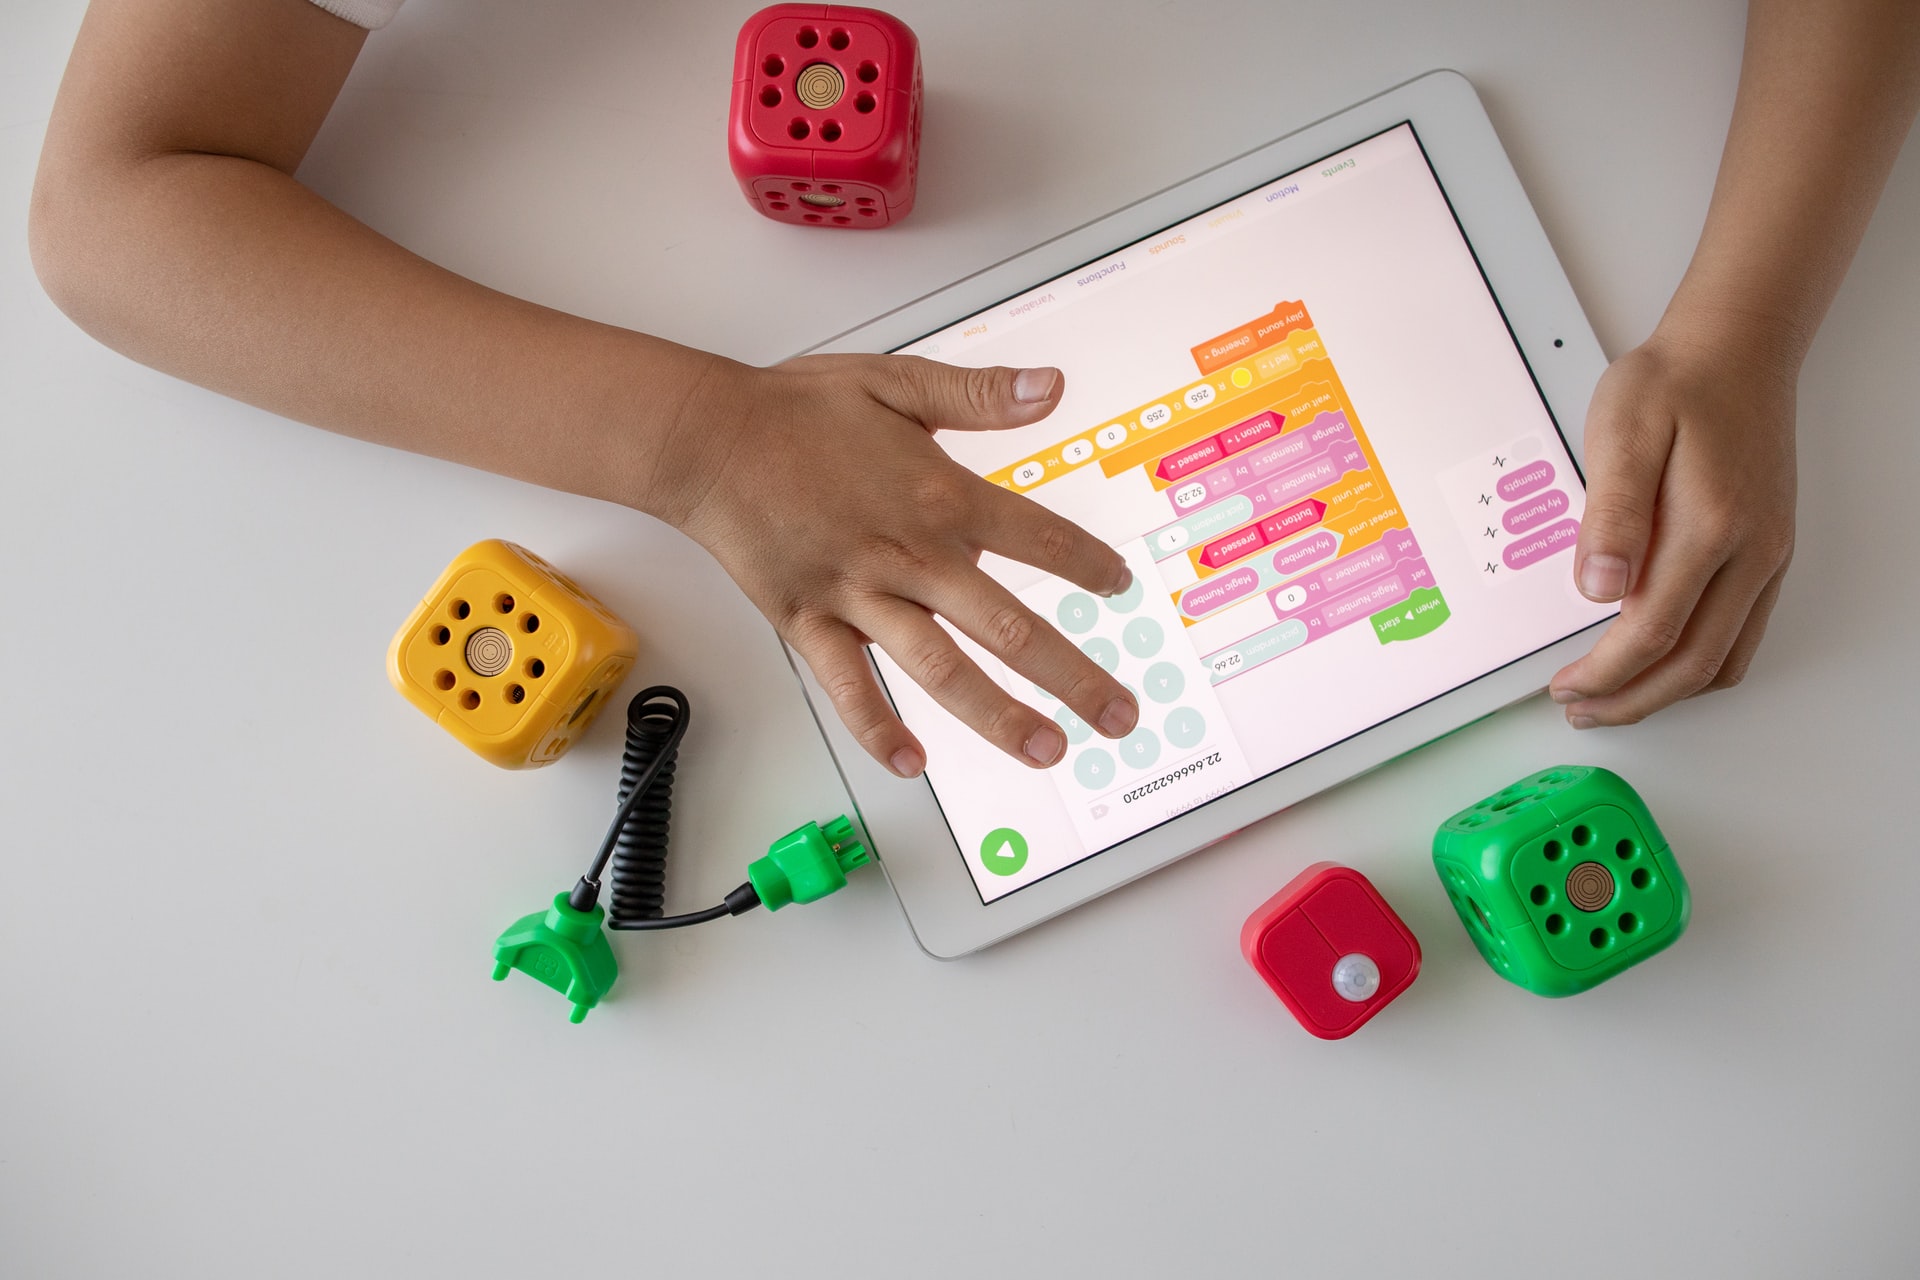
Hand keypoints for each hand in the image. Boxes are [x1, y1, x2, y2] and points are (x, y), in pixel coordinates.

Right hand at [657, 353, 1139, 776]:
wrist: (708, 436)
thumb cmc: (797, 409)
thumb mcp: (898, 380)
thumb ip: (978, 395)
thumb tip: (1050, 387)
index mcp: (942, 496)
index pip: (1039, 540)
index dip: (1088, 567)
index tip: (1119, 587)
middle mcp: (911, 555)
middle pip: (1008, 627)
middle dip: (1073, 676)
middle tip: (1118, 715)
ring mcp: (859, 595)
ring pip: (940, 669)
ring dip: (997, 715)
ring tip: (1045, 750)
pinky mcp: (808, 622)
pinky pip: (848, 687)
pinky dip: (877, 729)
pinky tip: (911, 764)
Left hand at [1549, 320, 1797, 725]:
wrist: (1735, 350)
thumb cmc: (1673, 384)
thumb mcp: (1623, 432)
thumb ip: (1611, 513)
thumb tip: (1599, 588)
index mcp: (1708, 526)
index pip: (1652, 632)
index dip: (1604, 673)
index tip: (1564, 686)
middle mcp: (1750, 551)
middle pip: (1693, 664)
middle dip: (1631, 700)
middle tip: (1580, 709)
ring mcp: (1767, 556)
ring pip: (1724, 660)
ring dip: (1666, 693)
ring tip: (1611, 698)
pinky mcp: (1768, 553)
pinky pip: (1741, 635)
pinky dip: (1699, 666)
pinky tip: (1660, 664)